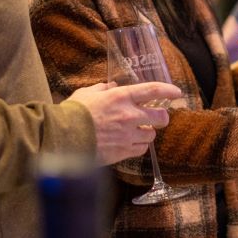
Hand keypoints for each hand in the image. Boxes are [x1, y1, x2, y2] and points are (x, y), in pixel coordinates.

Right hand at [68, 81, 182, 165]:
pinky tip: (130, 143)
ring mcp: (127, 135)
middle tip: (158, 117)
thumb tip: (111, 85)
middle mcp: (129, 115)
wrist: (61, 138)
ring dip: (147, 133)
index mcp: (121, 97)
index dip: (168, 90)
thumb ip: (102, 89)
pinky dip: (138, 146)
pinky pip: (140, 150)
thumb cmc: (71, 113)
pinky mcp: (122, 152)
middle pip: (161, 117)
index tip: (177, 93)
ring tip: (137, 132)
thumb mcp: (86, 94)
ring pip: (151, 135)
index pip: (153, 91)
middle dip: (162, 117)